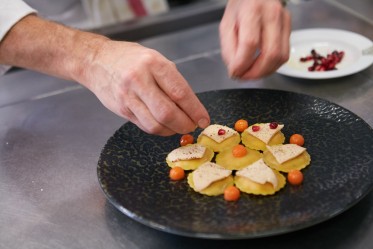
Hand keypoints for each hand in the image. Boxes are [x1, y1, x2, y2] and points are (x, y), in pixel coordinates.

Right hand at [83, 41, 209, 135]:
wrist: (96, 61)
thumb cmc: (130, 58)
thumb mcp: (155, 59)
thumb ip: (172, 80)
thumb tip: (191, 106)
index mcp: (153, 64)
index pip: (179, 92)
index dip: (195, 110)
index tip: (204, 119)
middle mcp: (139, 80)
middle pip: (167, 113)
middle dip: (185, 124)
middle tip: (193, 125)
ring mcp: (128, 97)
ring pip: (155, 125)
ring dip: (172, 130)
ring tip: (180, 126)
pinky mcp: (121, 110)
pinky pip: (145, 126)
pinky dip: (160, 129)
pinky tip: (166, 125)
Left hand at [219, 0, 290, 78]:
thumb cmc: (240, 8)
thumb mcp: (226, 26)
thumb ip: (229, 50)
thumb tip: (236, 70)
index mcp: (252, 11)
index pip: (250, 43)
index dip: (242, 64)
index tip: (234, 73)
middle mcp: (272, 15)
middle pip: (271, 53)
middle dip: (256, 73)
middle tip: (243, 77)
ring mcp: (284, 21)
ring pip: (281, 57)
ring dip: (265, 72)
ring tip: (251, 73)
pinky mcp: (290, 28)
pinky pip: (284, 54)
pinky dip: (272, 66)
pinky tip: (260, 66)